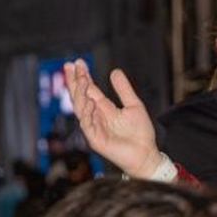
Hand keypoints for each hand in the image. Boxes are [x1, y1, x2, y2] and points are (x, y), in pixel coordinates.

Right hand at [64, 60, 161, 178]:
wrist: (146, 155)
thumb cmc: (141, 134)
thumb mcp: (134, 105)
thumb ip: (124, 89)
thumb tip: (114, 71)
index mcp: (104, 109)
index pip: (89, 90)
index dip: (83, 76)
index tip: (78, 62)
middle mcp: (96, 117)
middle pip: (80, 97)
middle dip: (74, 81)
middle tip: (70, 66)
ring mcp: (94, 128)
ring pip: (80, 108)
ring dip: (79, 94)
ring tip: (82, 79)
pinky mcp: (95, 139)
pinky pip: (86, 124)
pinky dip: (86, 112)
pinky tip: (89, 101)